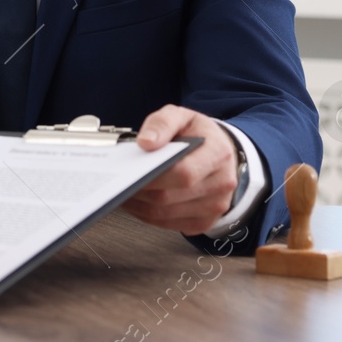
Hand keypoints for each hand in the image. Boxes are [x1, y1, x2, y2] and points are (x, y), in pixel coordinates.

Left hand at [123, 105, 237, 234]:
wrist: (221, 152)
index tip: (130, 172)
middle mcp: (221, 184)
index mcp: (218, 154)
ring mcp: (215, 206)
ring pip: (166, 215)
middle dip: (139, 191)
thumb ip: (162, 123)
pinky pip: (170, 225)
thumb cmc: (198, 134)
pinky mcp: (205, 221)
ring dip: (139, 206)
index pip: (183, 173)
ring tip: (124, 191)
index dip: (152, 176)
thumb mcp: (182, 116)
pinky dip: (148, 216)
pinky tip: (139, 202)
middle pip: (169, 197)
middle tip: (119, 183)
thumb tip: (146, 142)